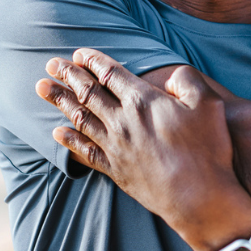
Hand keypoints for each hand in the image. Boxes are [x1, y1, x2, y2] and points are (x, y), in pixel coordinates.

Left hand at [35, 49, 250, 250]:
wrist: (198, 198)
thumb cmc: (207, 150)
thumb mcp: (208, 104)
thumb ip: (188, 81)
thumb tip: (172, 75)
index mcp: (143, 101)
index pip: (110, 73)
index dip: (92, 60)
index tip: (78, 52)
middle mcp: (123, 122)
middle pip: (88, 93)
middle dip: (68, 75)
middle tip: (51, 63)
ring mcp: (116, 147)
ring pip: (79, 119)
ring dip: (59, 101)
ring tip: (42, 88)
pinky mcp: (116, 171)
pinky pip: (85, 152)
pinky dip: (69, 141)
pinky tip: (57, 133)